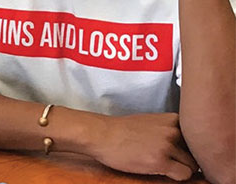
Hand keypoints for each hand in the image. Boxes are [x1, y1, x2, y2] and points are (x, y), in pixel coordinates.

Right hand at [84, 112, 198, 180]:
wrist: (100, 134)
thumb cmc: (120, 129)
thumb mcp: (149, 121)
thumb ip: (167, 129)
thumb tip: (181, 144)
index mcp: (172, 119)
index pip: (195, 137)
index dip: (187, 147)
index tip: (178, 151)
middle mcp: (173, 131)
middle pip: (195, 152)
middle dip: (185, 159)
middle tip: (170, 161)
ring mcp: (167, 146)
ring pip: (192, 165)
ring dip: (180, 168)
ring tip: (162, 165)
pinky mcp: (160, 161)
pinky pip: (184, 174)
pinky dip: (177, 176)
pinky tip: (162, 171)